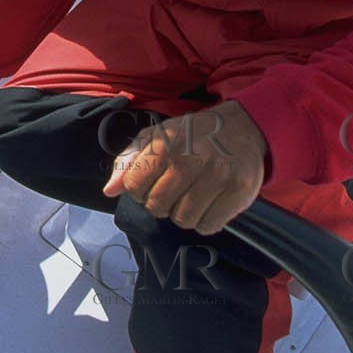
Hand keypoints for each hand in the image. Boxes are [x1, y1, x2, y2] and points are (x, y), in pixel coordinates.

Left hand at [102, 100, 267, 234]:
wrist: (243, 127)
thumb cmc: (193, 135)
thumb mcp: (157, 137)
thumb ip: (128, 161)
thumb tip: (110, 190)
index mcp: (167, 144)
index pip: (134, 186)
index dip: (139, 190)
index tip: (153, 183)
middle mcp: (192, 158)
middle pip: (158, 207)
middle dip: (162, 204)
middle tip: (176, 190)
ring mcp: (218, 175)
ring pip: (184, 220)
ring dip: (185, 214)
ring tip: (193, 196)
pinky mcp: (239, 191)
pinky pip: (209, 225)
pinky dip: (207, 221)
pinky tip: (210, 203)